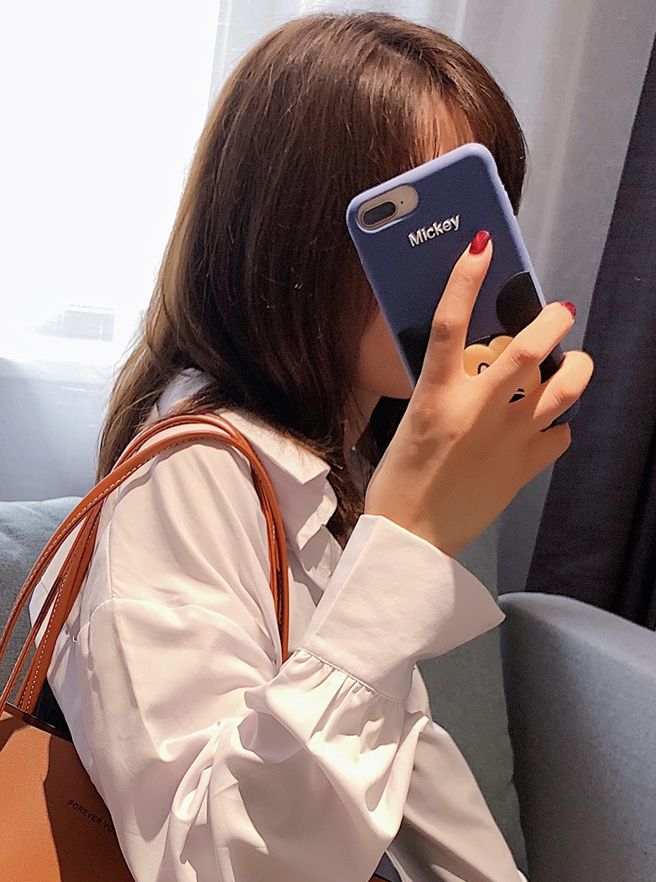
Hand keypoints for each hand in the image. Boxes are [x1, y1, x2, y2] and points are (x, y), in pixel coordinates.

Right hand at [365, 231, 593, 559]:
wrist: (410, 541)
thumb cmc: (400, 484)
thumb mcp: (411, 424)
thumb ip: (442, 390)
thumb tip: (472, 361)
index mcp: (434, 399)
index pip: (449, 325)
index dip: (465, 278)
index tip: (482, 244)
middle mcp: (476, 414)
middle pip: (529, 350)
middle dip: (552, 320)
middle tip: (560, 309)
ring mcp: (506, 441)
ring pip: (564, 389)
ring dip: (577, 369)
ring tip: (576, 364)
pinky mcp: (523, 469)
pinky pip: (560, 435)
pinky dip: (559, 426)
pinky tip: (547, 427)